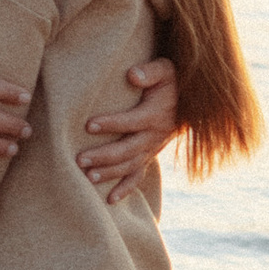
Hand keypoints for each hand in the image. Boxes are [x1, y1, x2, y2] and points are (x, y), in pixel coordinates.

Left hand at [77, 57, 178, 197]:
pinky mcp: (149, 156)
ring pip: (130, 166)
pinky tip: (109, 200)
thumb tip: (132, 74)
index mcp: (155, 114)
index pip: (132, 121)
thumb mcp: (165, 70)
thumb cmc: (169, 82)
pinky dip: (125, 189)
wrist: (188, 101)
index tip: (88, 125)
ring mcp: (152, 149)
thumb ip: (150, 71)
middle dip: (103, 155)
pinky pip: (138, 176)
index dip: (111, 124)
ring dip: (110, 173)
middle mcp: (154, 136)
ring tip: (88, 177)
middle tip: (80, 159)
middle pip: (128, 149)